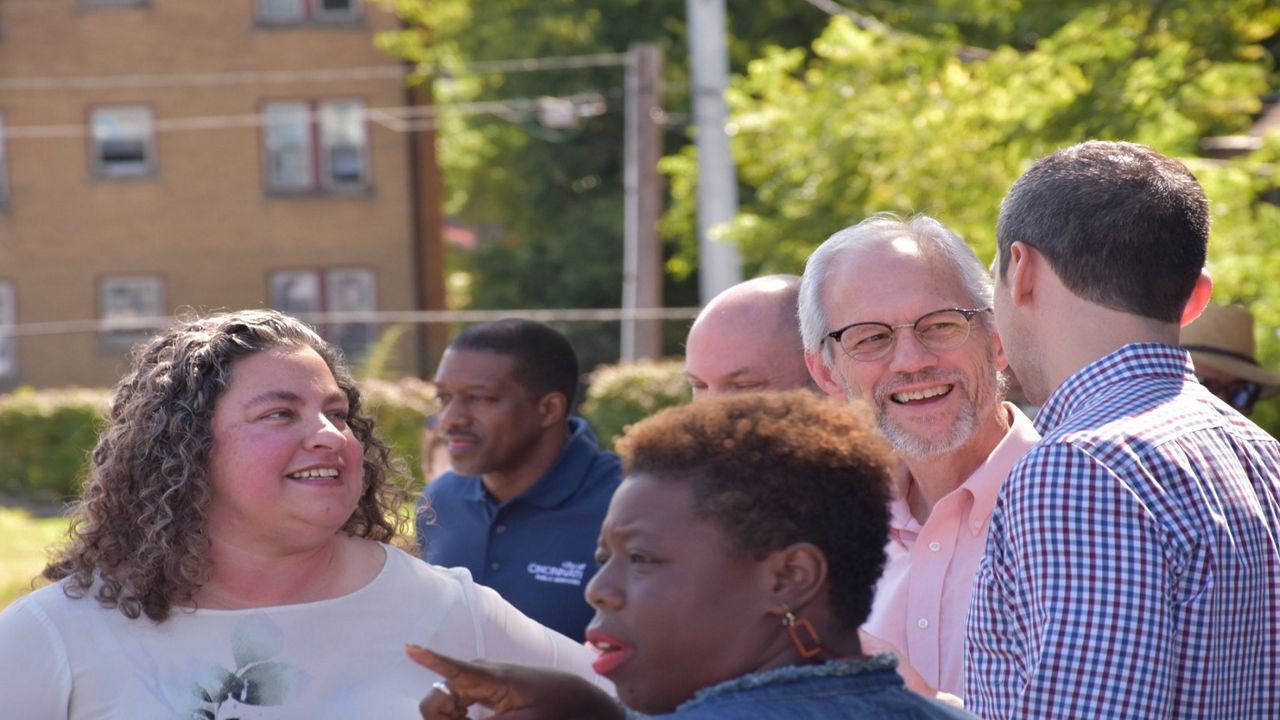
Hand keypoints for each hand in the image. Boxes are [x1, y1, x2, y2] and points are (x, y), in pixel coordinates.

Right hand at [406, 644, 624, 719]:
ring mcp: (479, 681)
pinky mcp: (482, 689)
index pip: (454, 669)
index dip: (430, 659)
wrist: (574, 698)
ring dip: (450, 719)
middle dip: (443, 719)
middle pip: (437, 700)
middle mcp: (479, 674)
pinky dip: (457, 717)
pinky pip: (455, 704)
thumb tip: (457, 719)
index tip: (409, 647)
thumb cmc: (552, 708)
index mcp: (490, 678)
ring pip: (443, 704)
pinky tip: (471, 719)